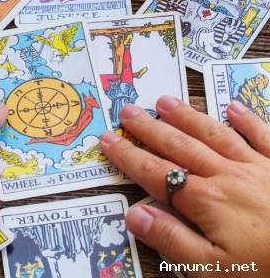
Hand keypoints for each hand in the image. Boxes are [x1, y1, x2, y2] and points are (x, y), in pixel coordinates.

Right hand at [100, 97, 269, 276]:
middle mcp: (228, 175)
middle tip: (128, 110)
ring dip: (187, 117)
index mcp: (208, 201)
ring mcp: (258, 167)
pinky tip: (232, 107)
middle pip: (181, 147)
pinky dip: (246, 119)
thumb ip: (172, 241)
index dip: (129, 156)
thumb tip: (134, 213)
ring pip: (214, 134)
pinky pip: (262, 136)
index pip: (157, 174)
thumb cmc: (265, 272)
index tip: (108, 140)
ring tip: (165, 101)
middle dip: (151, 129)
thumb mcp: (214, 271)